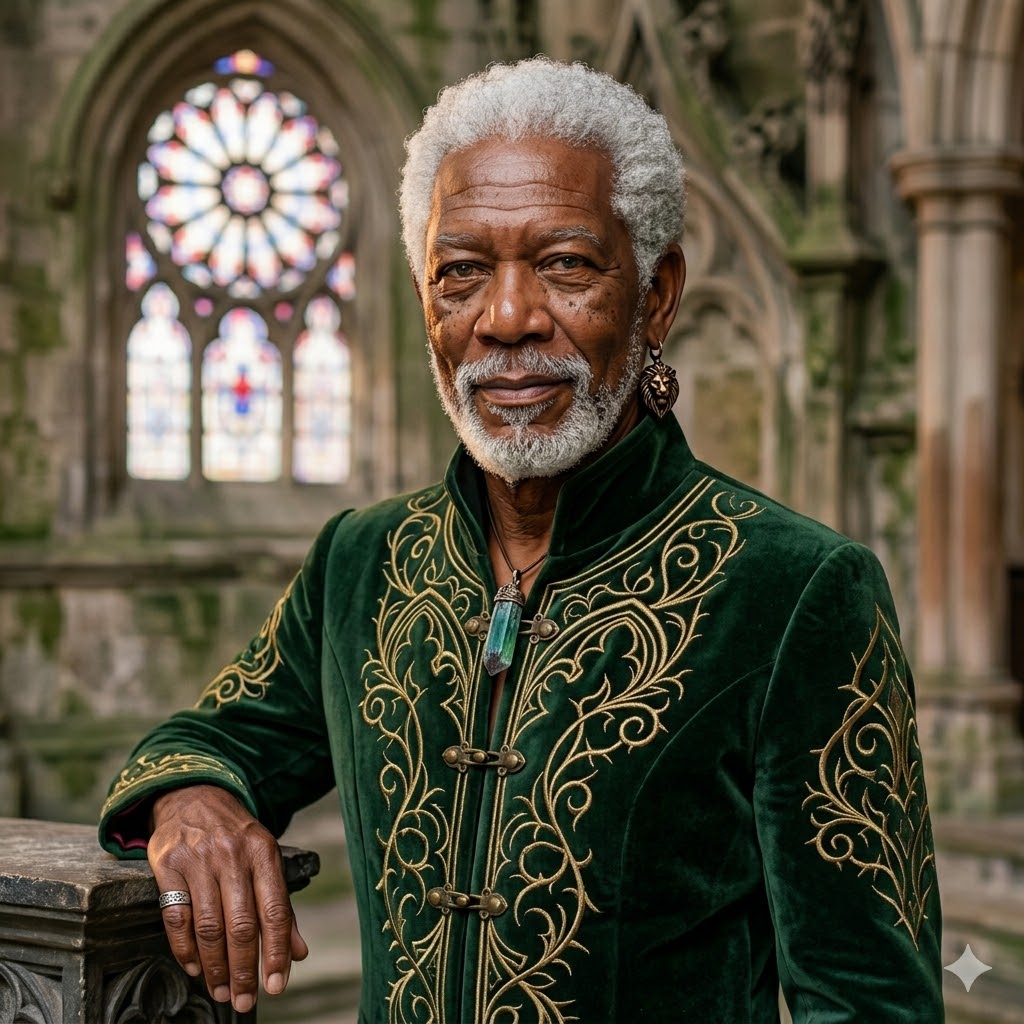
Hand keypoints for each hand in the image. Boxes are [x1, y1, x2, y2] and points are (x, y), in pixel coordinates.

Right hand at [147, 784, 308, 1012]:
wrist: (193, 795)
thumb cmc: (236, 837)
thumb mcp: (265, 859)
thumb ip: (280, 905)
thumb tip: (298, 954)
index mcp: (264, 853)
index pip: (275, 910)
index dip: (277, 952)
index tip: (276, 986)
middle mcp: (233, 855)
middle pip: (240, 924)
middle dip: (244, 969)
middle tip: (244, 1000)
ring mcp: (199, 859)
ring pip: (208, 925)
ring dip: (215, 966)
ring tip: (221, 990)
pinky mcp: (168, 864)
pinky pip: (176, 916)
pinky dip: (184, 948)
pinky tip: (194, 966)